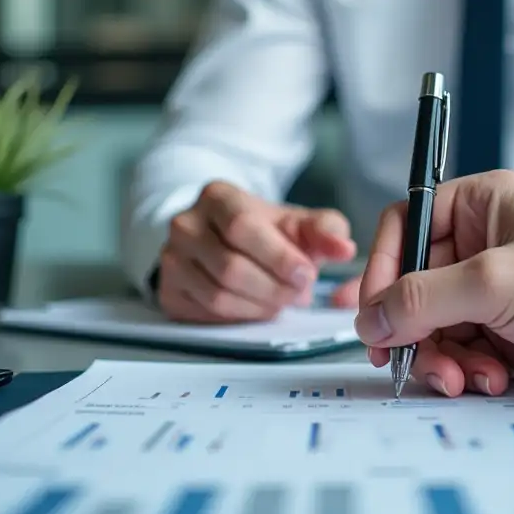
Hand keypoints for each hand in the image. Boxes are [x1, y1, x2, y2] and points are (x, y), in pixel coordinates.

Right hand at [158, 181, 356, 322]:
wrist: (225, 242)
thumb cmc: (267, 233)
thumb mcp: (299, 223)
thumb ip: (327, 230)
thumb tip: (344, 248)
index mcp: (218, 196)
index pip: (242, 226)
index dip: (278, 257)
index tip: (306, 275)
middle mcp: (185, 224)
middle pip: (230, 267)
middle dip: (273, 287)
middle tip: (298, 293)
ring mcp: (172, 258)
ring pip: (218, 295)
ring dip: (260, 305)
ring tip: (281, 298)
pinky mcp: (168, 290)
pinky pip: (207, 313)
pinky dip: (242, 316)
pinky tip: (259, 306)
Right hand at [354, 171, 513, 397]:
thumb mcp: (493, 283)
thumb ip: (422, 300)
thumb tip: (368, 320)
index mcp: (479, 207)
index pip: (404, 227)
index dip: (383, 268)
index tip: (373, 312)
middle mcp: (481, 244)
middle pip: (412, 285)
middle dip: (412, 329)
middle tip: (402, 362)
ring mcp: (491, 291)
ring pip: (432, 326)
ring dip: (440, 358)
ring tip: (462, 378)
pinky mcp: (503, 333)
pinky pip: (459, 352)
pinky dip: (466, 371)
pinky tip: (493, 380)